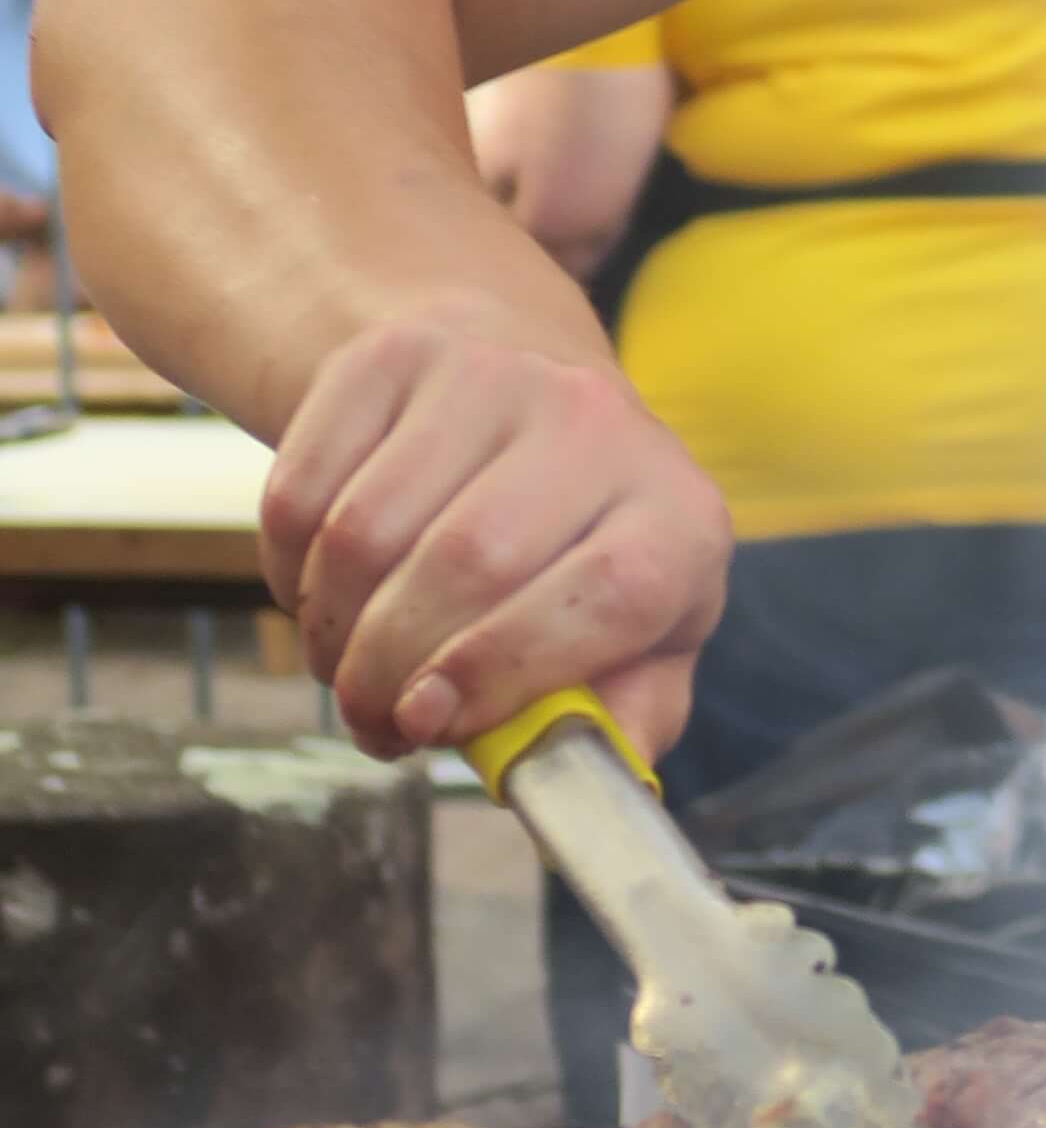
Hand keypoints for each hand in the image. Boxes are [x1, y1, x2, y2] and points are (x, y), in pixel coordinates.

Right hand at [259, 309, 729, 764]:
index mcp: (678, 515)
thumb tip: (588, 770)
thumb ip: (628, 716)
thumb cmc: (587, 546)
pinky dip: (286, 567)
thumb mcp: (645, 635)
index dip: (507, 672)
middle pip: (469, 564)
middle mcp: (597, 424)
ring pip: (367, 532)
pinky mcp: (395, 357)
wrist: (527, 389)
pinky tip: (320, 593)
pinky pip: (305, 487)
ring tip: (345, 667)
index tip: (430, 722)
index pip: (611, 594)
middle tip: (371, 720)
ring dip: (333, 629)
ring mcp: (494, 375)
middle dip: (392, 672)